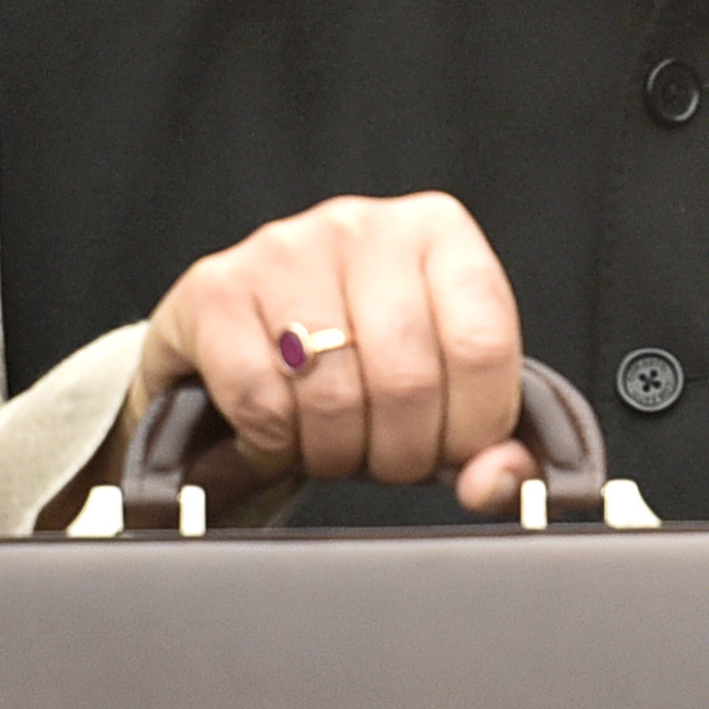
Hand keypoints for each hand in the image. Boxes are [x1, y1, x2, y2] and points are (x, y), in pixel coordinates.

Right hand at [131, 192, 536, 511]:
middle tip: (381, 457)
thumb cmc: (359, 366)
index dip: (471, 427)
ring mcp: (284, 249)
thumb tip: (492, 482)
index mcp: (439, 232)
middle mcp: (362, 225)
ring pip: (333, 397)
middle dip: (399, 453)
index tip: (449, 450)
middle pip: (408, 381)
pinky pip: (260, 400)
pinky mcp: (215, 288)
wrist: (239, 346)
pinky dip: (271, 444)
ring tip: (329, 444)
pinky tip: (274, 433)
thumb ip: (491, 443)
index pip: (482, 346)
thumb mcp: (441, 392)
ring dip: (334, 453)